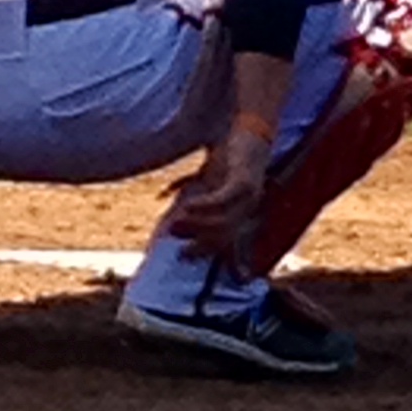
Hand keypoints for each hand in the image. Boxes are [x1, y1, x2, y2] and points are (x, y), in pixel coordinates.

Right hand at [166, 125, 269, 263]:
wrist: (249, 129)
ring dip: (198, 227)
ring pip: (224, 223)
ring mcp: (249, 197)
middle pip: (226, 239)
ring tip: (175, 228)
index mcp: (242, 213)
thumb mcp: (208, 177)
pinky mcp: (244, 181)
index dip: (231, 266)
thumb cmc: (229, 155)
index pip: (235, 245)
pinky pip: (223, 200)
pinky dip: (204, 205)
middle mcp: (249, 210)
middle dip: (203, 248)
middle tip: (180, 255)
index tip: (221, 281)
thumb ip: (190, 192)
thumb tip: (161, 200)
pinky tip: (188, 206)